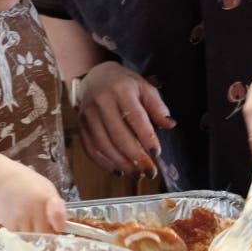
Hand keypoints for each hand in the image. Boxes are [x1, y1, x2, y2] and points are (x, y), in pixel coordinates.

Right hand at [0, 163, 66, 232]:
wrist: (0, 180)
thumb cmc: (26, 182)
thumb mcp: (46, 187)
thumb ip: (55, 205)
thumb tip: (61, 224)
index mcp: (45, 197)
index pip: (57, 215)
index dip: (59, 224)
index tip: (59, 228)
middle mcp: (33, 208)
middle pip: (44, 233)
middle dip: (45, 231)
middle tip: (42, 223)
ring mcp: (20, 217)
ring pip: (31, 237)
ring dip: (32, 233)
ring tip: (28, 219)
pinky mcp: (9, 224)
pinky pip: (19, 235)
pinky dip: (20, 231)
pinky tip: (18, 218)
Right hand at [76, 62, 175, 176]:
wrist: (94, 77)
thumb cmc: (124, 84)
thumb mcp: (144, 87)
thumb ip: (157, 106)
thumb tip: (170, 124)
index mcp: (121, 91)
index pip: (135, 117)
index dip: (146, 137)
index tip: (156, 153)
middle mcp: (102, 103)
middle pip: (118, 135)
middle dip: (135, 157)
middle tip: (149, 171)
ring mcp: (88, 115)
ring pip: (103, 145)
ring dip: (121, 163)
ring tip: (136, 173)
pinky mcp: (81, 126)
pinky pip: (91, 149)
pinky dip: (105, 163)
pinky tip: (118, 170)